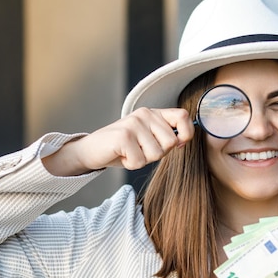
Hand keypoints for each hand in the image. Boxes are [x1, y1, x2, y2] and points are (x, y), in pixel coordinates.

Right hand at [43, 107, 194, 175]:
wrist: (91, 150)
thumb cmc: (123, 148)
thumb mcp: (147, 139)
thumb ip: (165, 136)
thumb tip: (184, 141)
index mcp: (153, 113)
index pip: (182, 116)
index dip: (186, 133)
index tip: (178, 144)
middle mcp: (144, 114)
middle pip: (171, 142)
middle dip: (157, 154)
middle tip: (140, 150)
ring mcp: (133, 124)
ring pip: (156, 154)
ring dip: (143, 160)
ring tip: (130, 152)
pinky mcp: (123, 137)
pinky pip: (140, 161)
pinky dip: (131, 164)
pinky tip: (121, 155)